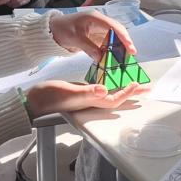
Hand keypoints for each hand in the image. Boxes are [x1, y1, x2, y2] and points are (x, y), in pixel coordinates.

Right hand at [26, 80, 148, 117]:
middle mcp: (91, 101)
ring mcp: (86, 97)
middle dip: (132, 93)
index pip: (114, 99)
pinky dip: (110, 83)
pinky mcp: (80, 91)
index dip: (126, 93)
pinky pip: (100, 88)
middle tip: (147, 88)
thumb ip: (86, 92)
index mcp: (90, 101)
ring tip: (135, 84)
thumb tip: (104, 90)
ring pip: (110, 93)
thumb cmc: (49, 98)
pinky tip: (111, 79)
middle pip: (116, 98)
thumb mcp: (68, 92)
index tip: (136, 84)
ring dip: (123, 88)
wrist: (33, 101)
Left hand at [48, 10, 134, 62]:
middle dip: (125, 42)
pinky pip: (106, 42)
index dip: (123, 37)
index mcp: (95, 18)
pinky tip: (114, 57)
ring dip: (119, 46)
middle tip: (131, 54)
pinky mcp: (95, 36)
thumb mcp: (75, 39)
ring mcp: (98, 29)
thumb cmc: (62, 30)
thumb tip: (101, 58)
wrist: (52, 30)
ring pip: (113, 37)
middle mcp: (99, 22)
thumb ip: (89, 48)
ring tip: (125, 57)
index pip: (113, 26)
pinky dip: (111, 49)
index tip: (130, 47)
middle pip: (117, 30)